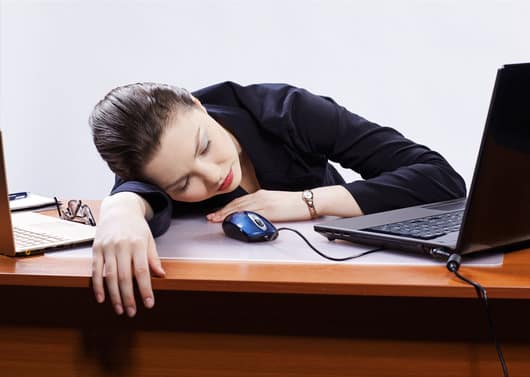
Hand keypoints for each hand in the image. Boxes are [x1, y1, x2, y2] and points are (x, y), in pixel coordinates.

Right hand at [92, 193, 164, 316]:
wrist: (119, 209)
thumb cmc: (136, 226)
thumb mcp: (149, 238)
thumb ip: (153, 257)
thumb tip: (161, 275)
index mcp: (138, 244)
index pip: (142, 270)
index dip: (145, 289)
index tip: (149, 304)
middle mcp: (122, 246)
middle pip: (125, 276)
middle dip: (128, 297)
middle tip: (132, 312)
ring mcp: (107, 247)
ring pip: (110, 276)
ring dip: (114, 295)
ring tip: (119, 309)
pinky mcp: (96, 249)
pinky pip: (96, 270)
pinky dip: (98, 286)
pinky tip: (102, 298)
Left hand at [206, 189, 310, 221]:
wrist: (308, 201)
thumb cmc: (293, 204)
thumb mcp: (274, 202)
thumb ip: (262, 206)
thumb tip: (253, 214)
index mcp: (261, 194)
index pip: (239, 201)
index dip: (226, 207)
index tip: (217, 213)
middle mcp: (260, 197)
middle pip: (236, 205)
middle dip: (222, 212)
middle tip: (211, 217)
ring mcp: (264, 204)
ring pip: (241, 209)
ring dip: (227, 215)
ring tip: (216, 220)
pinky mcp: (269, 211)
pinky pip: (251, 215)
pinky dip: (240, 217)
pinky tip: (233, 221)